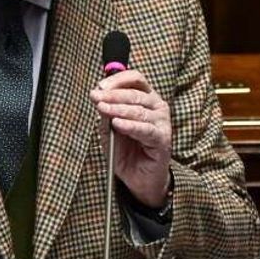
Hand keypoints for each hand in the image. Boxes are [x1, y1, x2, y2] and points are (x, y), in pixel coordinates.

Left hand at [89, 69, 172, 207]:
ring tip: (103, 108)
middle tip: (96, 97)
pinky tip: (118, 124)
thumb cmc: (127, 151)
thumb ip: (106, 115)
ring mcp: (162, 122)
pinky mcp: (163, 139)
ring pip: (139, 110)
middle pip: (135, 93)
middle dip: (112, 95)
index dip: (117, 80)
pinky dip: (130, 126)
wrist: (139, 178)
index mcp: (146, 99)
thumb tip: (98, 98)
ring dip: (118, 109)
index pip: (135, 79)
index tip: (100, 86)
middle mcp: (157, 107)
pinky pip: (145, 129)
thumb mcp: (110, 130)